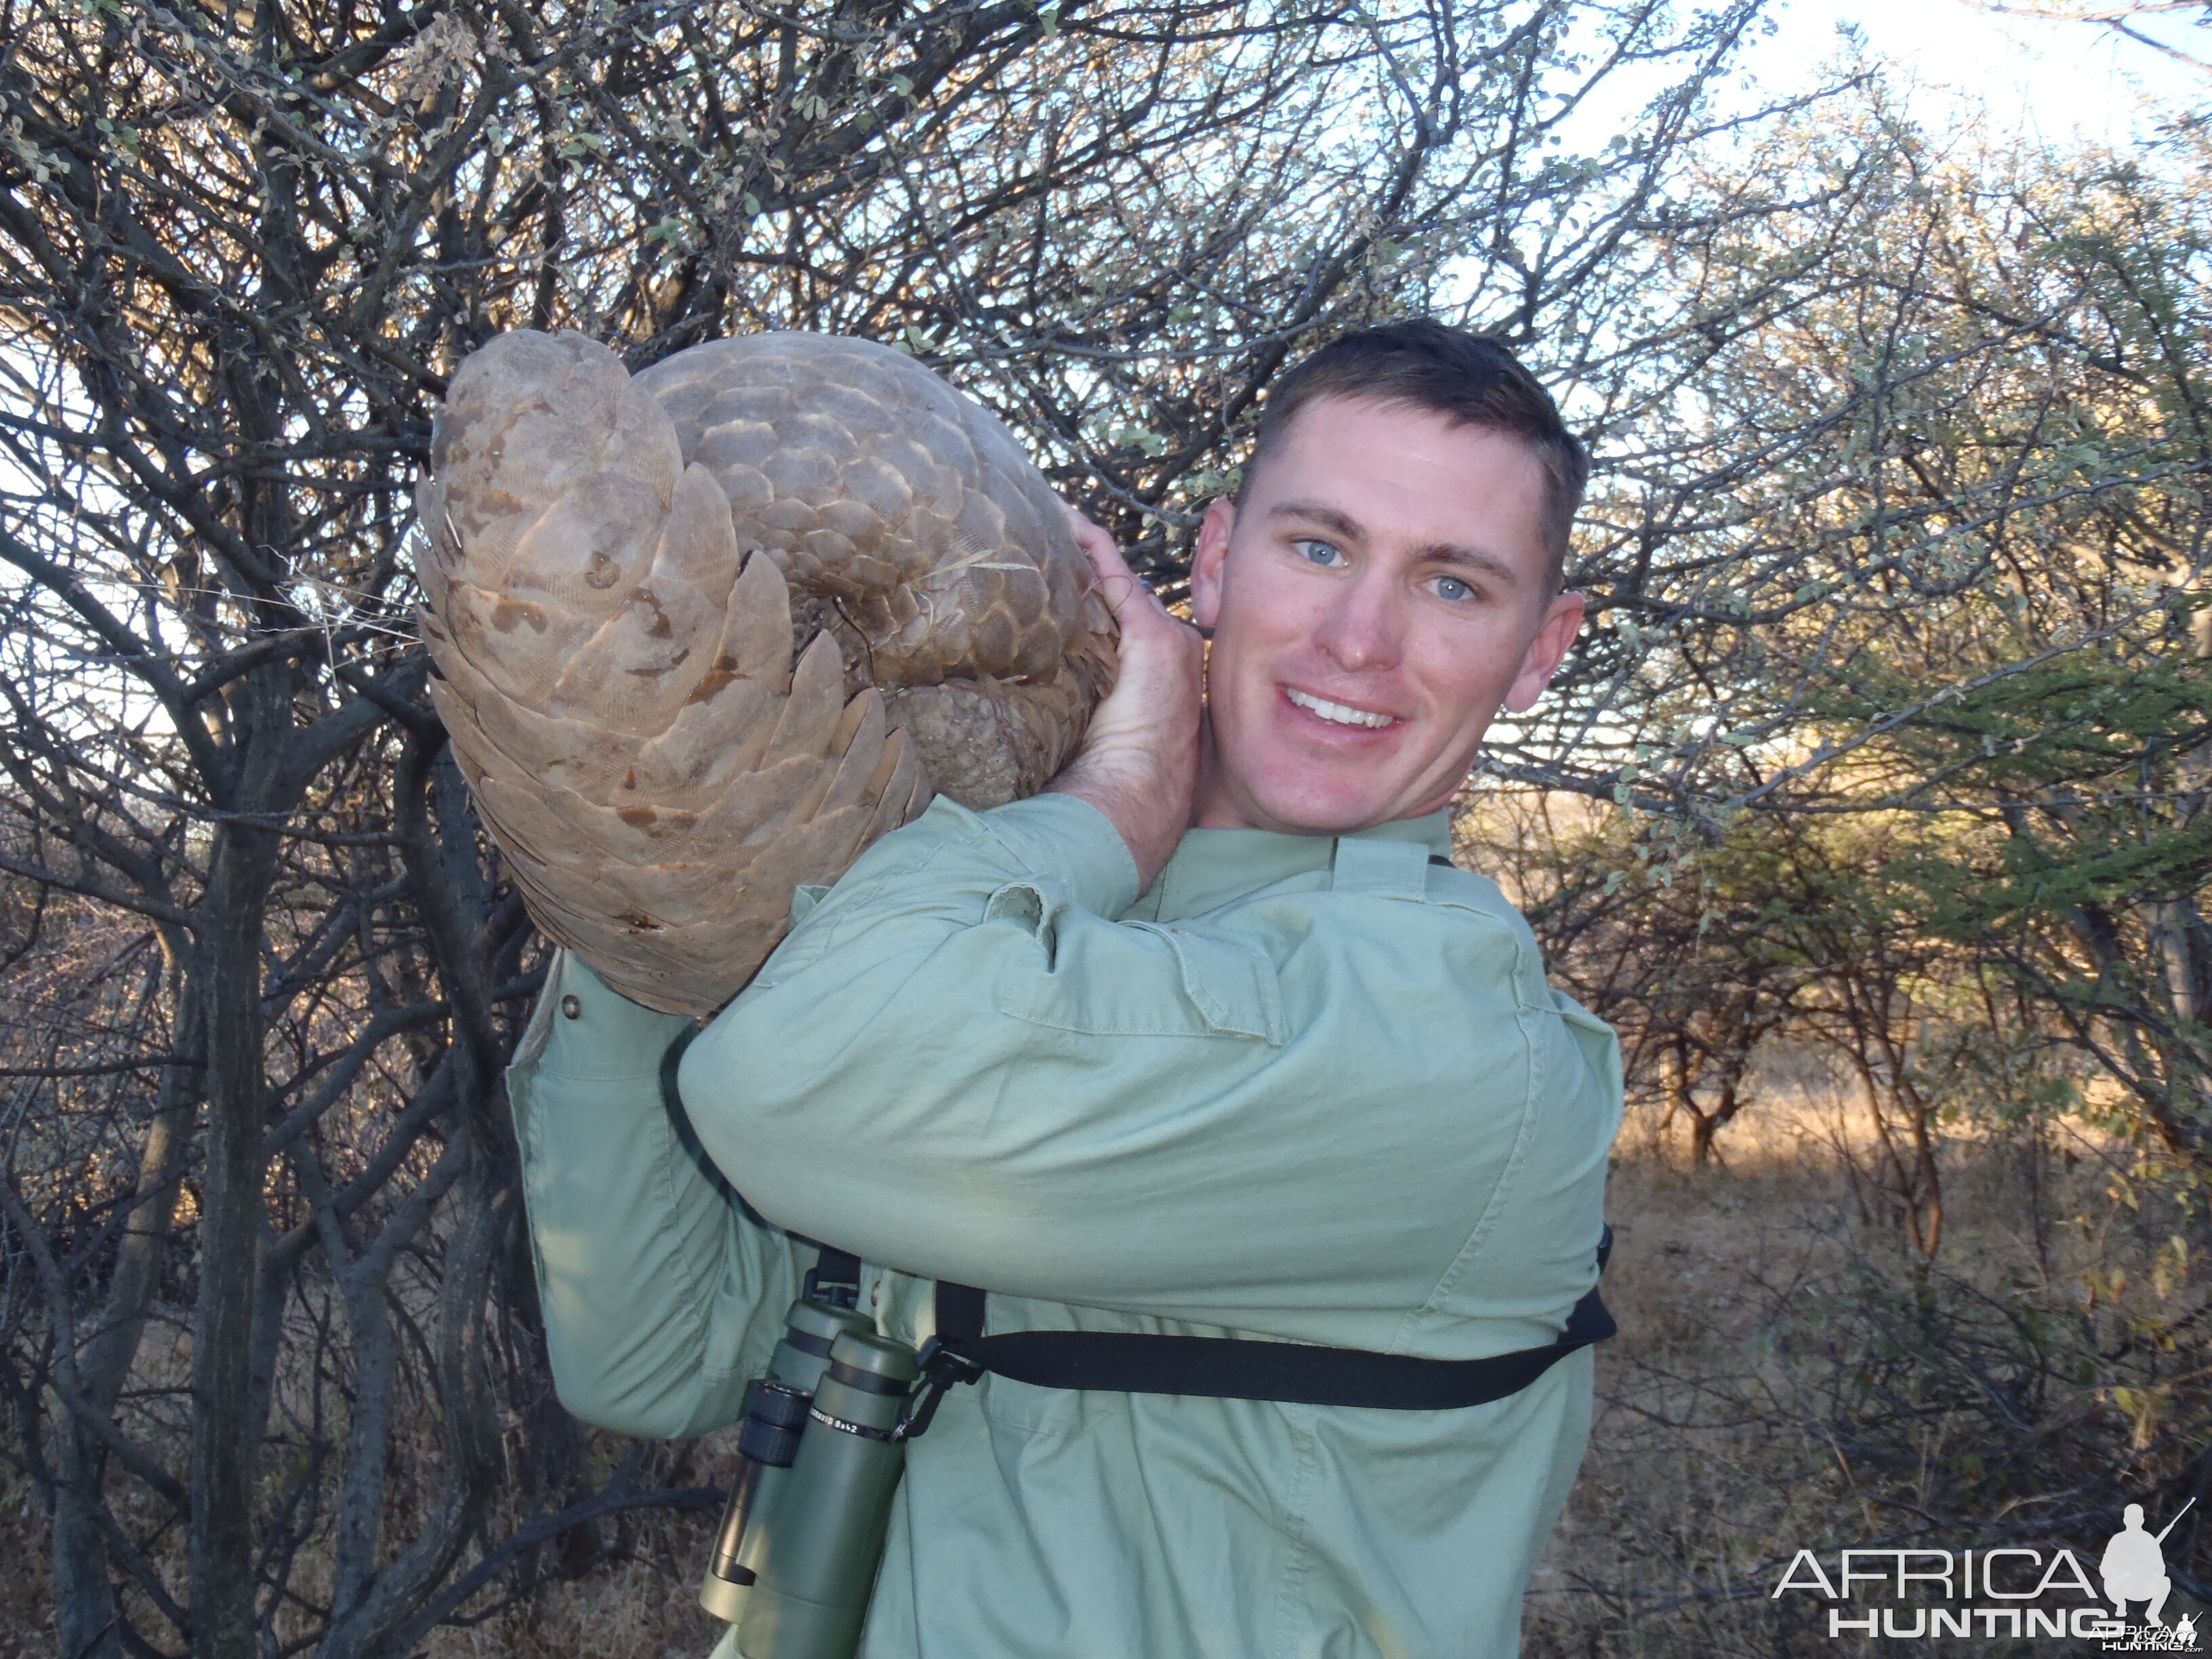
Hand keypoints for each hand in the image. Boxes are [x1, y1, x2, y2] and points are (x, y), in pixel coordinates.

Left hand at [1047, 506, 1204, 888]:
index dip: (1094, 598)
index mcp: (1161, 675)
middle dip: (1087, 571)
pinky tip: (1062, 519)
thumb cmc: (1107, 782)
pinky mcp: (1154, 638)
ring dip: (1082, 552)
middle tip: (1044, 537)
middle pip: (1125, 597)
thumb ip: (1074, 699)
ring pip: (1120, 582)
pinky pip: (1116, 574)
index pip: (1126, 620)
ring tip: (1046, 519)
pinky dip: (1089, 544)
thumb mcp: (1085, 731)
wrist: (1135, 799)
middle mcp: (1175, 651)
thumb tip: (1017, 690)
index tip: (1059, 580)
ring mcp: (1168, 641)